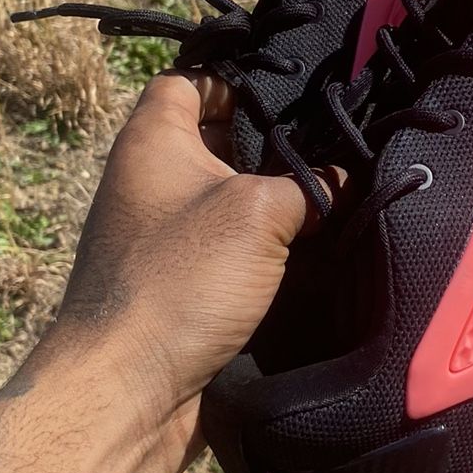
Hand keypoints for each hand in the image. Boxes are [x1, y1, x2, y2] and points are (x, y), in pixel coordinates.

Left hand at [35, 73, 306, 472]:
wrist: (128, 393)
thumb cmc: (180, 282)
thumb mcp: (259, 213)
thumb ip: (309, 185)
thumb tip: (343, 181)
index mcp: (152, 142)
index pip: (190, 81)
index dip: (239, 80)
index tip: (296, 90)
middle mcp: (150, 183)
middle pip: (218, 142)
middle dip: (275, 145)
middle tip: (337, 145)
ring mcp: (163, 239)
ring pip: (231, 202)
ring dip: (277, 204)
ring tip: (341, 194)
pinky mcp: (180, 288)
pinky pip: (230, 253)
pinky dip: (267, 252)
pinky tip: (318, 253)